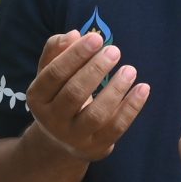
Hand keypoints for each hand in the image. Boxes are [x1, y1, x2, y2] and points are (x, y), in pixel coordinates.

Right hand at [26, 30, 148, 161]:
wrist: (61, 140)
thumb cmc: (59, 94)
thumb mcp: (51, 72)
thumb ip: (57, 50)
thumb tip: (73, 34)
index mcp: (37, 98)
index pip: (54, 75)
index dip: (75, 56)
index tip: (96, 38)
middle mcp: (52, 120)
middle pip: (74, 94)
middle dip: (95, 70)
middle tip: (114, 50)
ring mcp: (75, 137)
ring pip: (96, 114)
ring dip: (115, 90)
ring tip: (130, 70)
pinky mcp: (96, 147)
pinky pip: (116, 128)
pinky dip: (131, 108)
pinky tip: (143, 88)